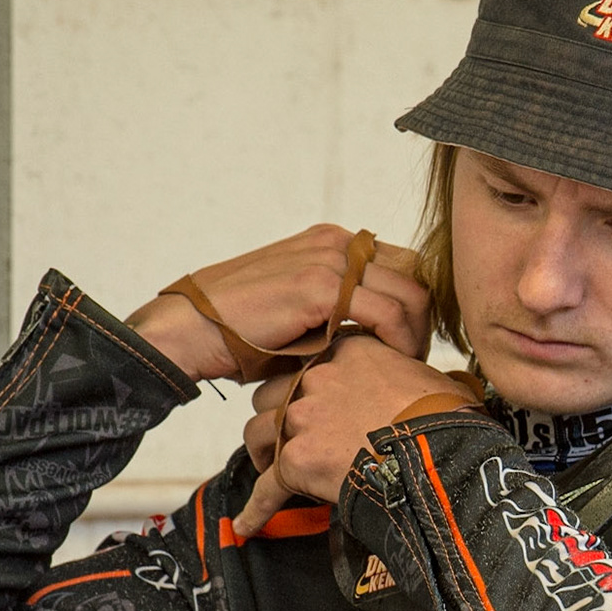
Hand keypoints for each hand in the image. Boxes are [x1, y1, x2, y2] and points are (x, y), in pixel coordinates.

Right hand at [124, 224, 430, 382]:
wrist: (187, 331)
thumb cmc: (238, 333)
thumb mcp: (299, 314)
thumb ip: (340, 313)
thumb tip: (380, 341)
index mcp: (331, 243)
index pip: (401, 264)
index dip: (414, 306)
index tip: (410, 343)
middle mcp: (335, 243)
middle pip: (415, 274)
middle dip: (424, 319)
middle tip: (415, 358)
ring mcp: (329, 260)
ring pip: (410, 293)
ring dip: (416, 336)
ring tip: (404, 367)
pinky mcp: (321, 286)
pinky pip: (387, 312)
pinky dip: (398, 341)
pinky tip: (388, 365)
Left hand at [233, 334, 477, 535]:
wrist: (438, 451)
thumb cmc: (443, 414)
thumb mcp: (422, 373)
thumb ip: (397, 371)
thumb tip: (413, 386)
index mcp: (344, 351)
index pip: (307, 363)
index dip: (306, 385)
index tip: (312, 401)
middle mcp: (315, 379)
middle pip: (272, 392)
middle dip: (276, 415)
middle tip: (291, 436)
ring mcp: (302, 419)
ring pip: (258, 432)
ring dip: (264, 452)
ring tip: (273, 470)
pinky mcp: (298, 461)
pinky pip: (267, 488)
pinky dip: (256, 508)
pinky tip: (248, 524)